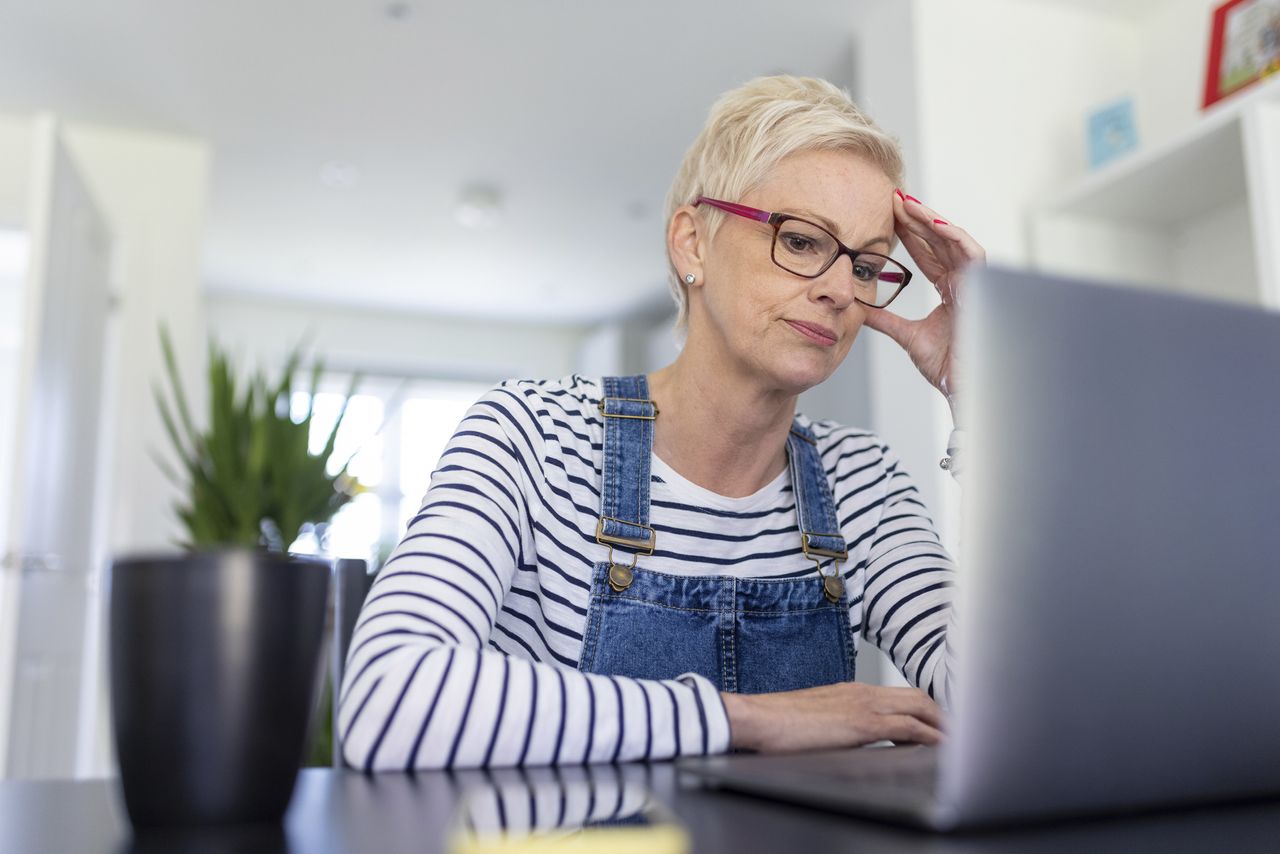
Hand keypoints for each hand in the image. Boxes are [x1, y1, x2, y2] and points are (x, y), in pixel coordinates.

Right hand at [721, 682, 944, 752]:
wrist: (757, 718)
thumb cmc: (776, 723)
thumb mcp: (815, 719)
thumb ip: (837, 724)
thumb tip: (847, 738)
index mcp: (851, 691)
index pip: (899, 694)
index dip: (924, 708)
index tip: (937, 723)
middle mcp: (862, 692)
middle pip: (917, 696)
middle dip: (941, 714)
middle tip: (956, 732)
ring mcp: (864, 705)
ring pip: (919, 706)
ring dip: (941, 724)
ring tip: (956, 741)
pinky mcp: (862, 724)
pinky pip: (908, 727)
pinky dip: (930, 736)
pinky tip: (939, 748)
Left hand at [861, 191, 985, 419]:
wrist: (965, 389)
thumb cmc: (948, 368)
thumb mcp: (907, 336)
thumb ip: (885, 319)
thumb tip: (859, 308)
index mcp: (950, 292)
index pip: (927, 255)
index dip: (909, 235)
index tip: (887, 217)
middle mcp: (964, 284)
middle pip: (939, 243)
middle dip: (916, 220)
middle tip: (893, 199)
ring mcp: (976, 284)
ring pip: (953, 241)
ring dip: (931, 220)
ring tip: (907, 204)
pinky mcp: (984, 288)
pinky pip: (972, 253)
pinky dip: (953, 236)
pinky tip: (934, 222)